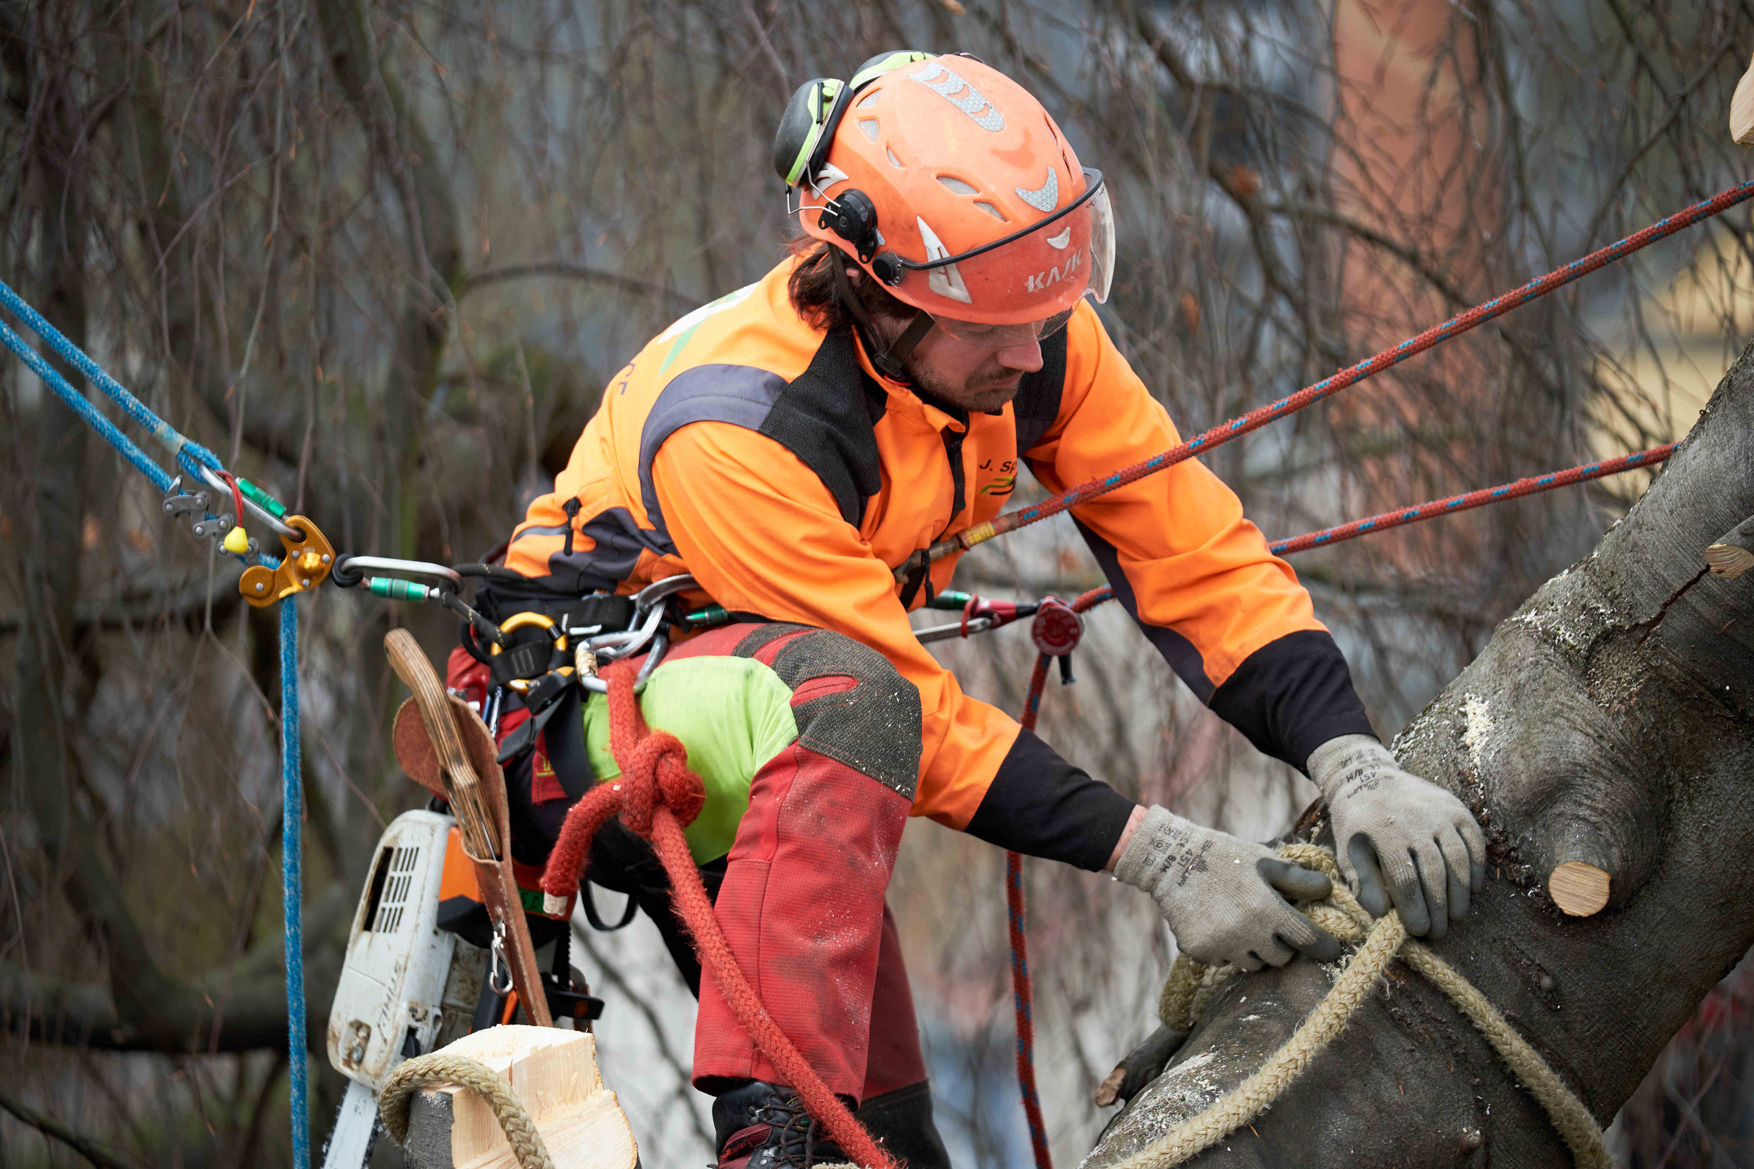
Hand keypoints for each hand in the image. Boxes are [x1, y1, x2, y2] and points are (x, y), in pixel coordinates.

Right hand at [1113, 806, 1341, 969]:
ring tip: (1242, 924)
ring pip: (1252, 964)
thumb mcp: (1264, 860)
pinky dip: (1225, 949)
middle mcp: (1246, 933)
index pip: (1308, 940)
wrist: (1170, 860)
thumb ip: (1297, 879)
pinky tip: (1216, 925)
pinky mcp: (1200, 952)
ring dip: (1254, 950)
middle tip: (1272, 926)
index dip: (1326, 947)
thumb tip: (1329, 890)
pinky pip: (1223, 961)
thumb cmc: (1224, 856)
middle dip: (1282, 945)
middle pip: (1280, 959)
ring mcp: (1221, 945)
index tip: (1333, 951)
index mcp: (1267, 909)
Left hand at [1307, 735, 1485, 938]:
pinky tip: (1473, 889)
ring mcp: (1439, 812)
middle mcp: (1415, 820)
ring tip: (1457, 916)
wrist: (1368, 778)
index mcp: (1384, 833)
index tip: (1420, 931)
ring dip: (1461, 893)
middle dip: (1439, 908)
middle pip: (1435, 873)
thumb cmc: (1357, 825)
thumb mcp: (1348, 853)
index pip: (1406, 880)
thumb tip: (1383, 916)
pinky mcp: (1456, 807)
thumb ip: (1363, 885)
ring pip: (1458, 859)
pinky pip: (1474, 842)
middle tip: (1440, 931)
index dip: (1415, 910)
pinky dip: (1477, 868)